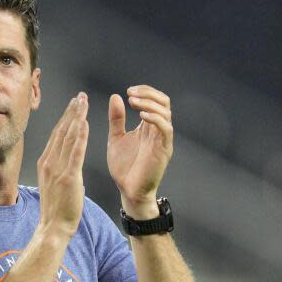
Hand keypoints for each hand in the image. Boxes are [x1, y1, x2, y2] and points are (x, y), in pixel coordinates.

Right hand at [36, 92, 89, 238]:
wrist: (53, 228)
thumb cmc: (56, 210)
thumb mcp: (53, 184)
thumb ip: (58, 170)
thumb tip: (66, 162)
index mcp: (45, 163)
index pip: (56, 135)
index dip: (65, 118)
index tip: (73, 105)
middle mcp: (49, 162)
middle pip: (61, 131)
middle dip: (71, 112)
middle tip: (79, 96)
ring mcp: (57, 169)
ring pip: (68, 137)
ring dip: (76, 118)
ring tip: (83, 103)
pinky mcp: (68, 177)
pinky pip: (75, 152)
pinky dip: (80, 136)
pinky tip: (84, 123)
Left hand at [107, 85, 172, 216]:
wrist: (128, 190)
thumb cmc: (124, 166)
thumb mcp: (116, 138)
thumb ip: (117, 118)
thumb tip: (115, 96)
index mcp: (147, 126)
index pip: (155, 100)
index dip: (145, 91)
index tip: (128, 91)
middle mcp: (157, 130)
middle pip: (164, 102)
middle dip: (148, 94)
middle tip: (131, 94)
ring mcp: (162, 139)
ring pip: (166, 113)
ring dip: (150, 103)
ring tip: (133, 102)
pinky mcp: (164, 150)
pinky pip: (166, 129)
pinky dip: (155, 119)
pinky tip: (141, 116)